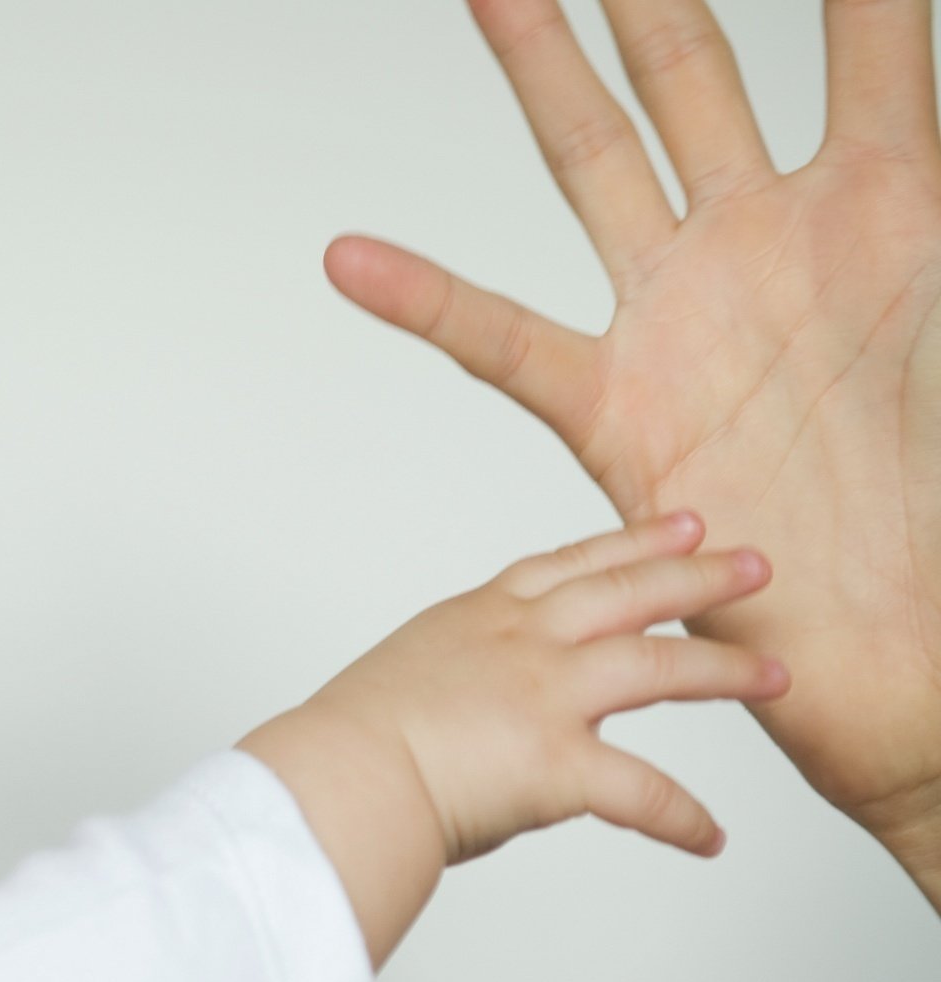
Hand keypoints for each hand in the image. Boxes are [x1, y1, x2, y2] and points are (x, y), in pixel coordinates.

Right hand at [236, 512, 784, 966]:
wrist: (341, 775)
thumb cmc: (349, 743)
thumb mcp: (407, 677)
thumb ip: (456, 681)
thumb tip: (472, 714)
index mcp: (480, 619)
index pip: (568, 566)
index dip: (630, 543)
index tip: (677, 526)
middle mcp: (521, 643)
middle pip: (628, 591)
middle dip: (698, 573)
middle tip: (753, 563)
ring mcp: (545, 695)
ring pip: (657, 664)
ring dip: (723, 669)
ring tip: (773, 674)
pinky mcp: (559, 761)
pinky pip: (642, 793)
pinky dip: (680, 820)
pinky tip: (710, 837)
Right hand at [322, 0, 940, 880]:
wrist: (901, 663)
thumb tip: (940, 132)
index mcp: (893, 216)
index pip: (876, 52)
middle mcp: (773, 248)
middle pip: (694, 73)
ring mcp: (687, 320)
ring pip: (595, 163)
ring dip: (541, 71)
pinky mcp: (622, 412)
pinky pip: (506, 344)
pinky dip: (427, 301)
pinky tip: (356, 258)